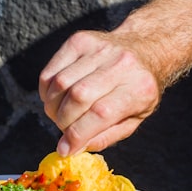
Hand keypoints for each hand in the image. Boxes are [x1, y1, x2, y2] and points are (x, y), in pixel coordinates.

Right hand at [39, 30, 162, 155]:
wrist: (145, 48)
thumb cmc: (137, 90)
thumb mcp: (133, 120)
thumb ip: (104, 137)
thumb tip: (72, 149)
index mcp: (139, 88)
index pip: (101, 113)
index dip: (77, 134)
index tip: (65, 150)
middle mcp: (121, 64)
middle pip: (78, 96)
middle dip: (64, 121)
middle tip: (65, 129)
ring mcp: (99, 48)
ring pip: (60, 83)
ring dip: (53, 107)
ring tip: (60, 114)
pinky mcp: (79, 40)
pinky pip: (51, 71)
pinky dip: (46, 91)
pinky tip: (55, 98)